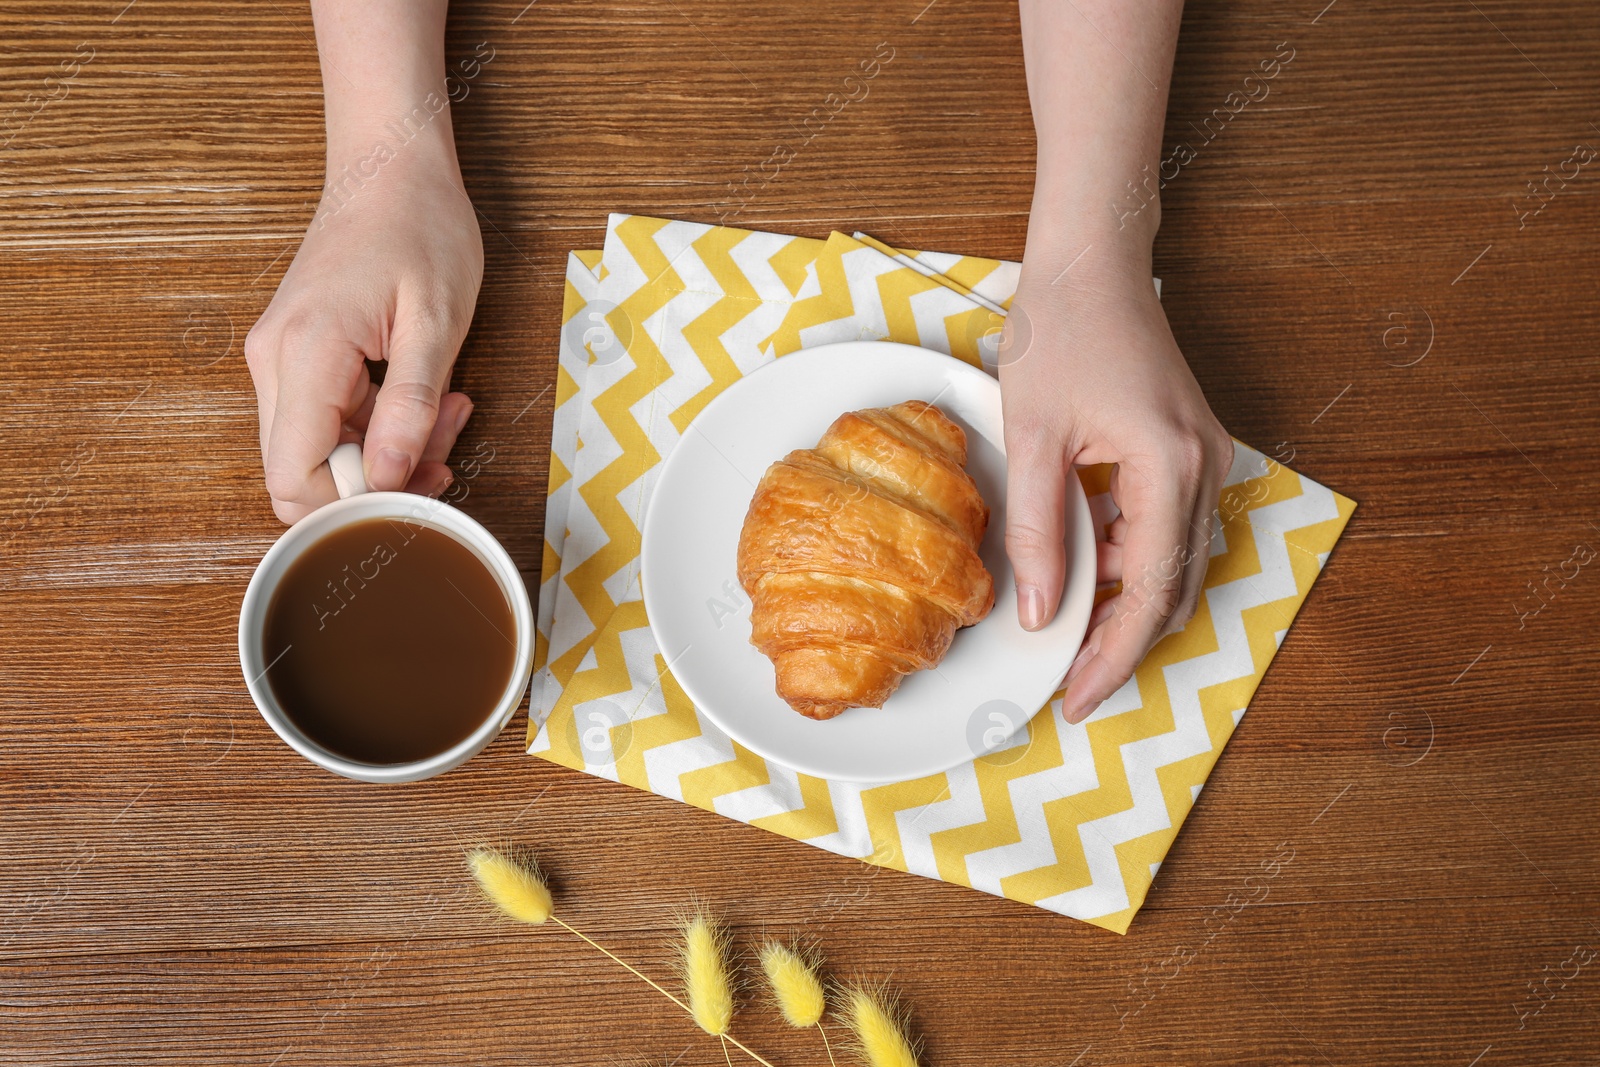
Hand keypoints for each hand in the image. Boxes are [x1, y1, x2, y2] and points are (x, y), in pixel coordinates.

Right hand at [245, 141, 483, 522]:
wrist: (390, 168)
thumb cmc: (420, 229)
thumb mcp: (436, 324)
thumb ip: (410, 407)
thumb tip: (385, 478)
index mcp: (305, 353)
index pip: (294, 479)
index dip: (355, 505)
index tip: (421, 484)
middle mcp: (274, 361)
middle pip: (300, 474)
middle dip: (378, 482)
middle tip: (445, 449)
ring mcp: (278, 358)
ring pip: (318, 452)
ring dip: (386, 451)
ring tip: (448, 410)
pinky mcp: (296, 356)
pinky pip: (328, 420)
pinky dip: (377, 425)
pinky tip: (425, 397)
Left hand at [1000, 235, 1232, 723]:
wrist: (1091, 263)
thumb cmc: (1058, 331)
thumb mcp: (1033, 437)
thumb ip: (1038, 532)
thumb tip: (1043, 615)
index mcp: (1170, 466)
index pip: (1148, 591)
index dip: (1113, 655)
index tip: (1077, 698)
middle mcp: (1204, 469)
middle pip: (1174, 589)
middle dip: (1124, 644)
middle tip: (1073, 688)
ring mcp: (1204, 460)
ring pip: (1174, 564)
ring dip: (1127, 607)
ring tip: (1071, 643)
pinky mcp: (1188, 452)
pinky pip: (1167, 529)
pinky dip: (1130, 564)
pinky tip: (1085, 578)